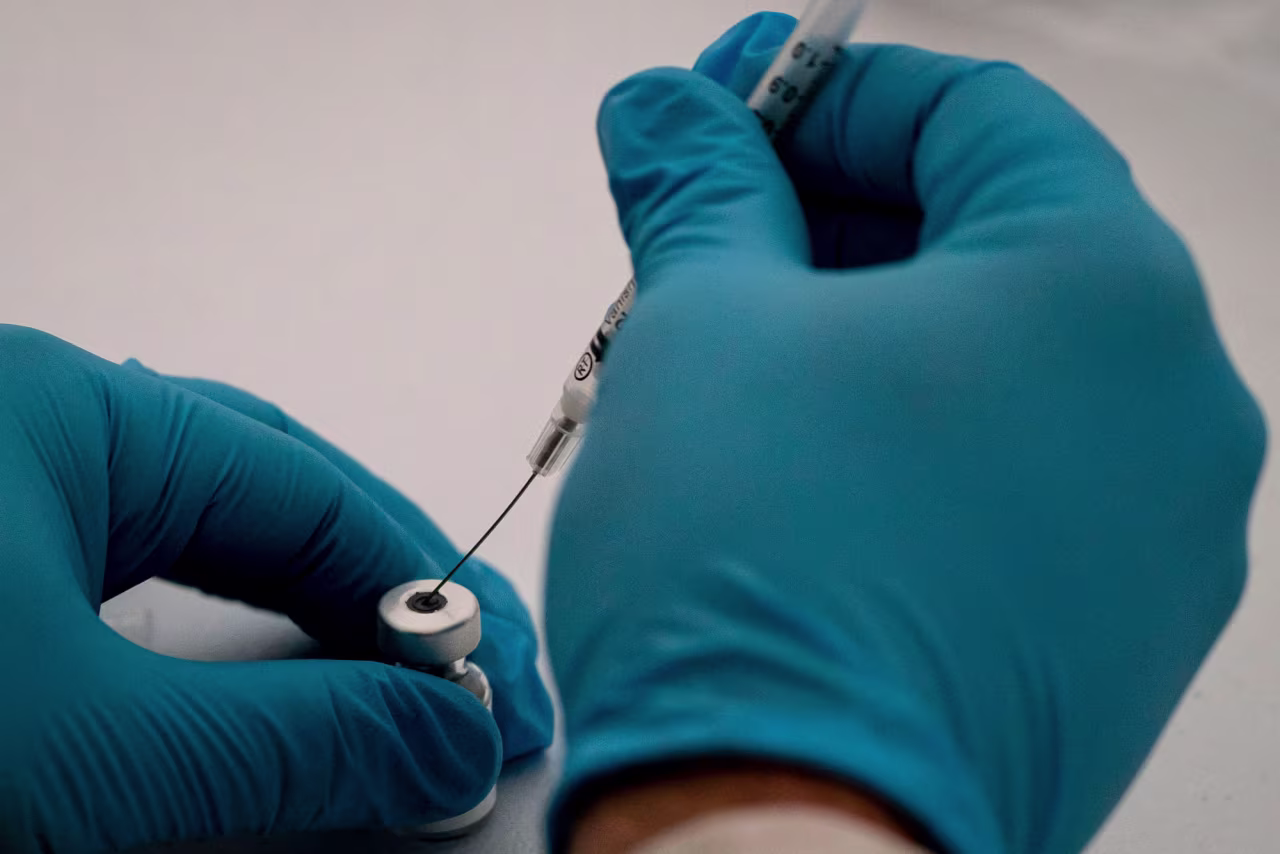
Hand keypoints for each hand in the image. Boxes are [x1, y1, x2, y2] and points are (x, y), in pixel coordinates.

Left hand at [0, 327, 552, 852]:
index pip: (309, 498)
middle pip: (277, 498)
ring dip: (317, 607)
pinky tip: (278, 667)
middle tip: (466, 678)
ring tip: (397, 678)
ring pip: (214, 535)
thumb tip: (439, 742)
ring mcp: (12, 492)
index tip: (481, 687)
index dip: (417, 599)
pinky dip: (234, 629)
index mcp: (64, 410)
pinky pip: (150, 575)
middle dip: (384, 592)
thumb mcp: (94, 746)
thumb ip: (293, 740)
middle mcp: (41, 428)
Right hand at [546, 13, 1264, 853]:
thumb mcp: (700, 323)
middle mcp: (1169, 410)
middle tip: (719, 236)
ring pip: (1000, 369)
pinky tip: (801, 472)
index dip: (835, 96)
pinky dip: (911, 442)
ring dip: (864, 335)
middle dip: (838, 220)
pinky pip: (1010, 478)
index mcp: (1103, 291)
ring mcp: (1154, 534)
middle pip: (995, 238)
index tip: (740, 115)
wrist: (783, 837)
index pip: (973, 111)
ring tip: (737, 368)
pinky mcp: (1106, 629)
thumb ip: (697, 188)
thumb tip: (671, 119)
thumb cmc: (759, 591)